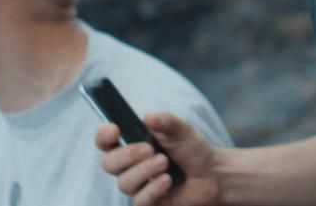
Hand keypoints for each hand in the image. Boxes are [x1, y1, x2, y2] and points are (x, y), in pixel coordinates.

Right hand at [96, 112, 221, 205]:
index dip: (103, 136)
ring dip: (144, 171)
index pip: (105, 141)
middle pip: (108, 164)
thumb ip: (165, 121)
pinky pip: (140, 200)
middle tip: (150, 149)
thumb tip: (148, 117)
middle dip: (127, 155)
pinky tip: (167, 180)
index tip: (115, 130)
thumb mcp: (182, 129)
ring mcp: (138, 186)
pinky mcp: (149, 203)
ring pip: (124, 183)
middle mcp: (130, 167)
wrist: (213, 174)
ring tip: (165, 162)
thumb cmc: (193, 149)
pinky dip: (154, 189)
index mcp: (132, 144)